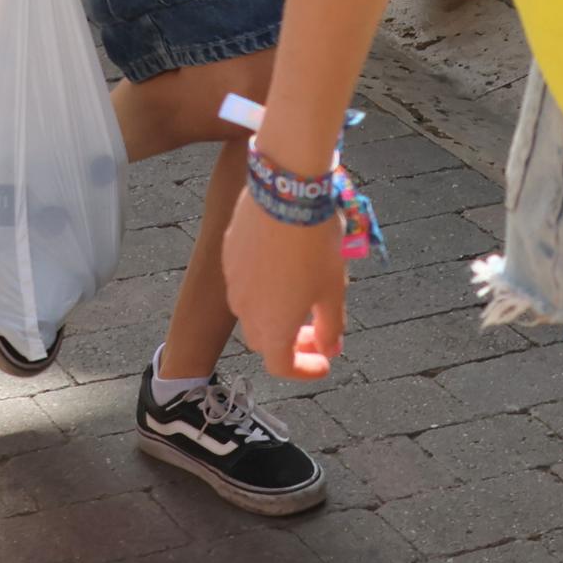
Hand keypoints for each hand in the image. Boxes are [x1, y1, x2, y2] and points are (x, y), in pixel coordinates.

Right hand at [224, 180, 351, 381]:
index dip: (304, 369)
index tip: (325, 362)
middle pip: (266, 340)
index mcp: (273, 328)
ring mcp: (233, 283)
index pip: (282, 366)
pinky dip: (266, 286)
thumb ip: (331, 326)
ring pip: (253, 310)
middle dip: (292, 341)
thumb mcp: (333, 288)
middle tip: (318, 329)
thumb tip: (330, 349)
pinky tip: (286, 263)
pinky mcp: (229, 255)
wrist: (286, 193)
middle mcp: (246, 311)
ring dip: (277, 312)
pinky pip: (245, 281)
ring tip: (305, 291)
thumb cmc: (314, 244)